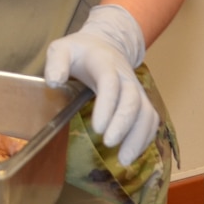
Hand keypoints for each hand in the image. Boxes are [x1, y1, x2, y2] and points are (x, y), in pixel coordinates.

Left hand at [43, 3, 158, 164]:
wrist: (105, 44)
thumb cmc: (80, 51)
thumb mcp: (62, 49)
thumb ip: (56, 62)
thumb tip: (54, 82)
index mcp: (104, 63)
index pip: (110, 83)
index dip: (107, 105)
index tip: (97, 128)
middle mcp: (125, 76)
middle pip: (133, 99)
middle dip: (123, 124)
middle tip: (109, 144)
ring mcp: (136, 88)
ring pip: (146, 112)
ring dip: (138, 137)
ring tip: (124, 160)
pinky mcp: (141, 100)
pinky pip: (150, 120)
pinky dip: (145, 138)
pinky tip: (131, 155)